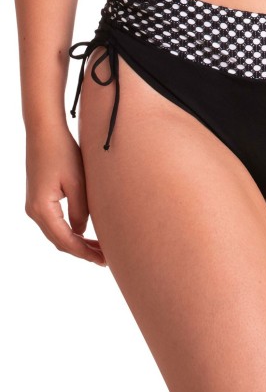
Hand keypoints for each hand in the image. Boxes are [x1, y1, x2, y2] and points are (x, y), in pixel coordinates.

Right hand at [24, 126, 106, 266]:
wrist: (44, 131)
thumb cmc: (63, 153)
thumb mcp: (77, 183)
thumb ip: (81, 211)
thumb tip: (81, 233)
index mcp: (42, 209)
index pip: (66, 241)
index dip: (85, 253)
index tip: (102, 260)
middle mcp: (34, 211)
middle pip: (60, 241)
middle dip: (82, 251)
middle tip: (105, 258)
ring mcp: (35, 205)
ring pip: (57, 233)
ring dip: (77, 242)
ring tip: (99, 248)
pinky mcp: (39, 199)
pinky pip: (55, 223)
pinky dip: (71, 231)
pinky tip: (86, 232)